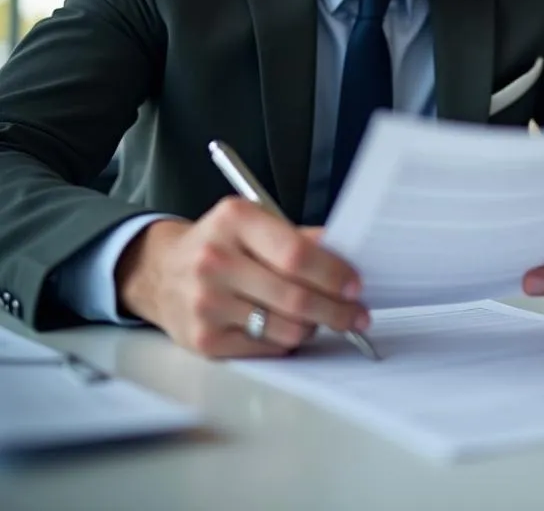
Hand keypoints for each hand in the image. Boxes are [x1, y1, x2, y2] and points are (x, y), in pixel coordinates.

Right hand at [115, 198, 366, 357]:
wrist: (161, 272)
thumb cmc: (220, 244)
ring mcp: (207, 303)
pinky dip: (287, 340)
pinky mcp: (203, 340)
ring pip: (285, 328)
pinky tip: (288, 327)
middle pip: (294, 296)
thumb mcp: (255, 222)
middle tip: (357, 313)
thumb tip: (346, 257)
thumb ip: (298, 238)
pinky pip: (266, 347)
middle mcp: (215, 261)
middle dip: (336, 309)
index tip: (355, 285)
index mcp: (234, 221)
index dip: (333, 273)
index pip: (296, 254)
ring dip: (314, 326)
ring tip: (323, 318)